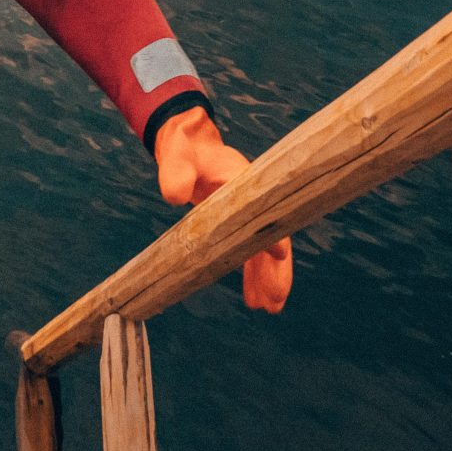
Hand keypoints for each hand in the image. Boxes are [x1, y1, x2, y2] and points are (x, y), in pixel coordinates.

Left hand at [152, 106, 292, 314]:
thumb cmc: (184, 147)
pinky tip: (255, 297)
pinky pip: (251, 250)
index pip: (260, 205)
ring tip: (269, 307)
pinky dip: (254, 272)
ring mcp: (248, 211)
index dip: (270, 229)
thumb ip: (175, 170)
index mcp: (241, 178)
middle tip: (275, 299)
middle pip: (270, 234)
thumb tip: (174, 195)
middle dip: (274, 268)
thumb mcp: (176, 154)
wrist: (188, 143)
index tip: (277, 252)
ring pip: (263, 248)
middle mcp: (252, 197)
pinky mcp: (239, 222)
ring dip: (268, 276)